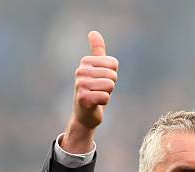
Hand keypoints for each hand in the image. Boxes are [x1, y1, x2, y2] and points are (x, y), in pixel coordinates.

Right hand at [62, 31, 118, 151]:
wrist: (84, 115)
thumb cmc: (93, 91)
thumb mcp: (97, 69)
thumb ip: (97, 51)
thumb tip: (93, 32)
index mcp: (85, 62)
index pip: (114, 64)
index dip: (112, 75)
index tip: (101, 81)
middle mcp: (80, 71)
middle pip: (112, 75)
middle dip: (110, 86)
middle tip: (100, 91)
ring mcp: (80, 85)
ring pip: (109, 86)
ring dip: (107, 94)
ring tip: (97, 97)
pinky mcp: (83, 98)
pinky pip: (105, 97)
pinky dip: (104, 103)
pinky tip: (96, 104)